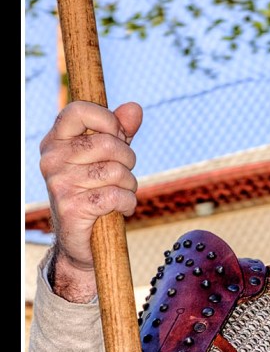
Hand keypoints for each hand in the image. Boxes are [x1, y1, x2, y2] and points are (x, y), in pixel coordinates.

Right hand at [39, 100, 141, 300]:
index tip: (119, 136)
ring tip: (123, 193)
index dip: (108, 120)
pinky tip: (122, 208)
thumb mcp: (106, 159)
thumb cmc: (94, 194)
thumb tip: (135, 108)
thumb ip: (119, 132)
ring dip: (130, 185)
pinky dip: (128, 203)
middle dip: (128, 160)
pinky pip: (115, 195)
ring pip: (115, 171)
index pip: (78, 110)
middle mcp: (52, 159)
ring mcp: (60, 184)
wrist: (80, 243)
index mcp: (56, 141)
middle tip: (126, 174)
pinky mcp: (72, 208)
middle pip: (107, 143)